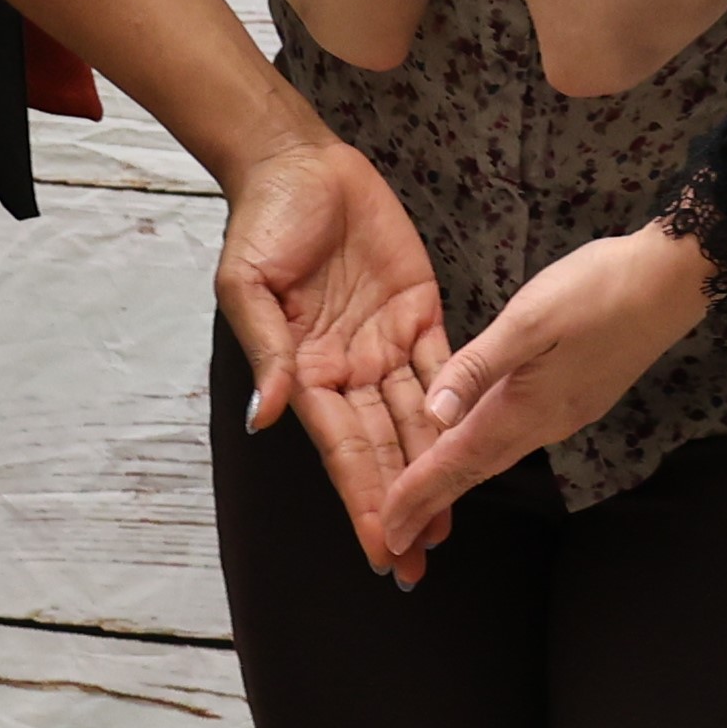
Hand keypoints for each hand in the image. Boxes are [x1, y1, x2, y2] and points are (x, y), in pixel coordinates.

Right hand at [215, 136, 458, 580]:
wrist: (298, 165)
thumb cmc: (263, 225)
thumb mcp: (248, 288)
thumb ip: (267, 353)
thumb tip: (266, 415)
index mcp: (305, 371)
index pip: (341, 449)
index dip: (362, 498)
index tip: (380, 547)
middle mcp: (349, 369)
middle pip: (383, 448)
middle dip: (402, 504)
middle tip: (420, 562)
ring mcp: (386, 342)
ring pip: (419, 417)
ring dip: (436, 467)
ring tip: (453, 521)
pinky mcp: (419, 309)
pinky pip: (445, 363)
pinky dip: (460, 403)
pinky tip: (478, 442)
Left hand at [372, 226, 713, 558]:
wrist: (671, 283)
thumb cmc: (598, 290)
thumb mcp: (530, 318)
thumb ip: (479, 366)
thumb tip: (434, 415)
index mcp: (524, 407)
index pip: (457, 462)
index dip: (419, 495)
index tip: (386, 531)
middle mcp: (544, 422)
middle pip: (475, 470)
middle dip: (432, 502)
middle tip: (394, 536)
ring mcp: (564, 412)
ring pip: (495, 456)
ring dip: (458, 481)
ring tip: (425, 500)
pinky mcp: (577, 397)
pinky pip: (515, 437)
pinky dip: (483, 453)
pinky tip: (474, 443)